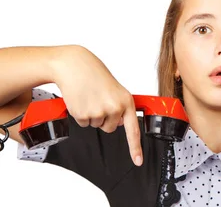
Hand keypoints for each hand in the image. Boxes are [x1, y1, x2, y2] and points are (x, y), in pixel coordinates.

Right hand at [51, 45, 142, 165]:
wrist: (75, 65)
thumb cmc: (95, 75)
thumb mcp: (116, 90)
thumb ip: (121, 107)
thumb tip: (118, 124)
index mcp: (127, 102)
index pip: (133, 130)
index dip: (135, 148)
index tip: (138, 161)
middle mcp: (115, 108)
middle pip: (110, 128)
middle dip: (104, 118)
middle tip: (98, 100)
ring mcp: (99, 112)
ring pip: (95, 125)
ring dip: (91, 114)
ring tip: (90, 97)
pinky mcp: (83, 114)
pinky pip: (83, 123)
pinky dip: (80, 114)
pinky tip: (81, 99)